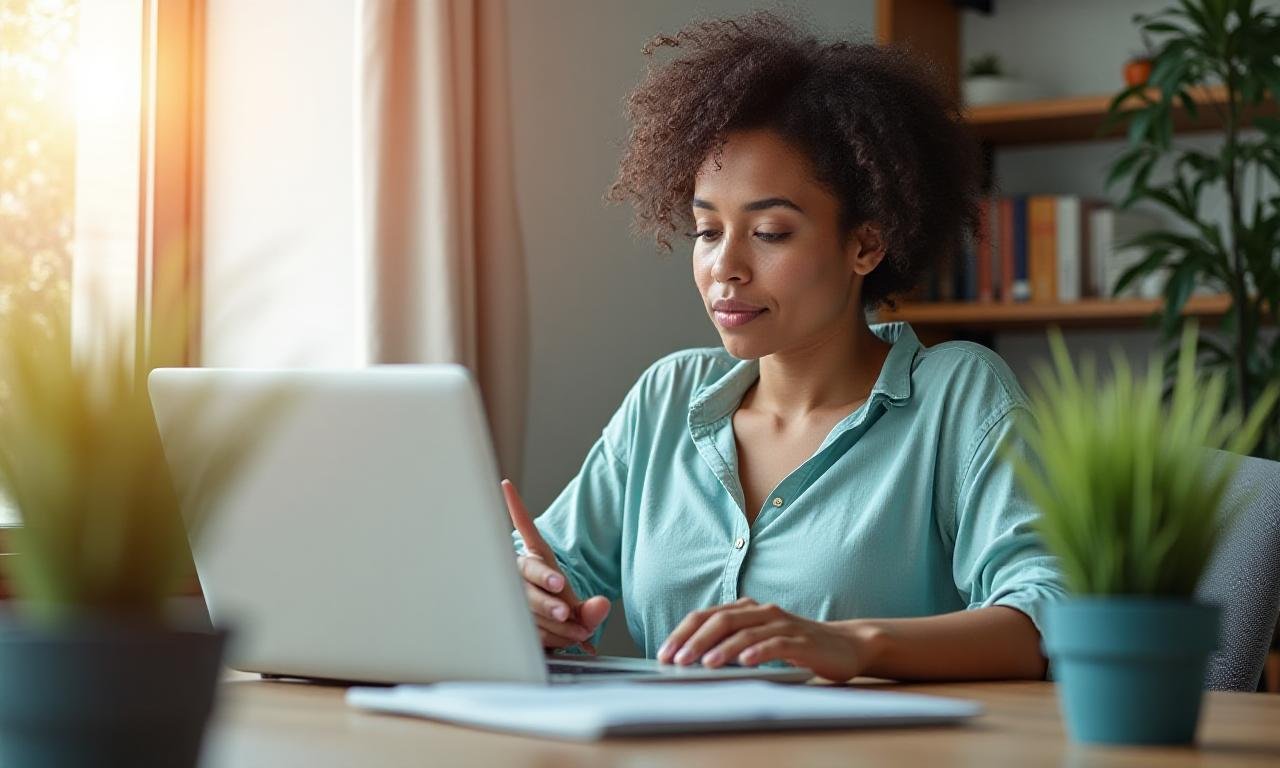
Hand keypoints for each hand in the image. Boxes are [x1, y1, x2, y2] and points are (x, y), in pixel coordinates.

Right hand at [502, 479, 610, 652]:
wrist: (553, 632)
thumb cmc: (564, 609)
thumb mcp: (584, 609)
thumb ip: (593, 609)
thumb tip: (600, 607)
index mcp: (538, 557)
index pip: (526, 529)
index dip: (515, 507)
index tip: (506, 486)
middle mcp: (521, 571)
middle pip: (528, 573)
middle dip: (546, 594)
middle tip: (566, 609)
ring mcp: (513, 593)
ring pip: (530, 606)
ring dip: (556, 624)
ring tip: (579, 631)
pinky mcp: (509, 617)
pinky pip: (530, 629)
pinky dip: (552, 638)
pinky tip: (565, 639)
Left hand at [657, 597, 877, 681]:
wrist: (845, 645)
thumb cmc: (797, 645)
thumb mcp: (760, 640)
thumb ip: (732, 643)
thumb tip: (692, 660)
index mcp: (748, 609)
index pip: (708, 615)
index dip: (684, 632)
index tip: (664, 653)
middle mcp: (763, 612)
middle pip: (722, 620)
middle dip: (695, 640)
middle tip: (676, 660)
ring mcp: (784, 624)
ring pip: (746, 632)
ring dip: (722, 649)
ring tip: (703, 664)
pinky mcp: (802, 641)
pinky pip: (777, 644)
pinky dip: (759, 652)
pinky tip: (745, 663)